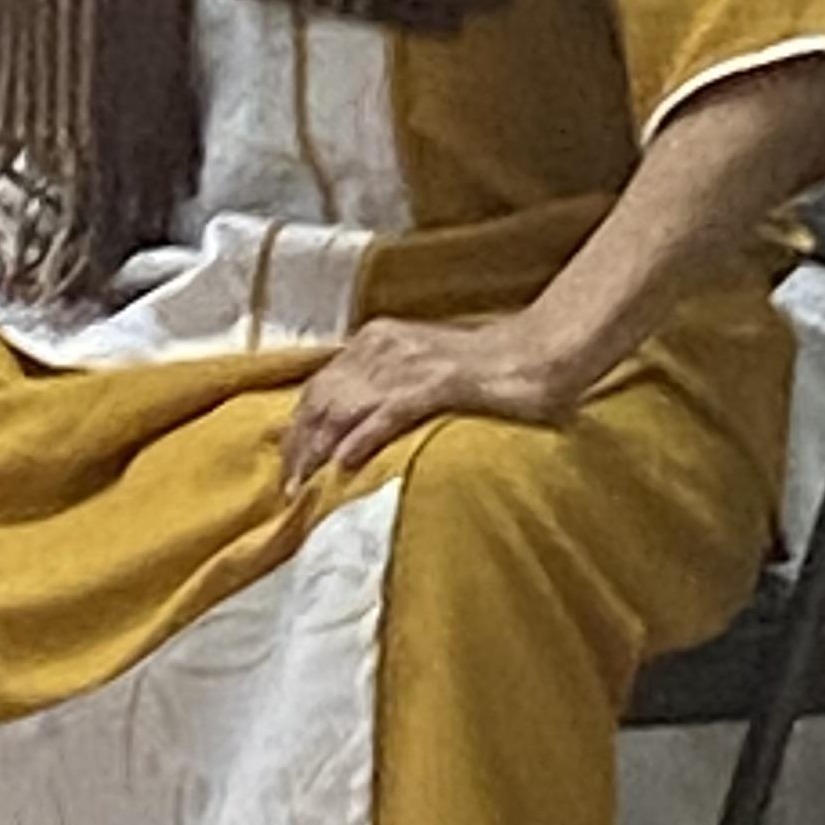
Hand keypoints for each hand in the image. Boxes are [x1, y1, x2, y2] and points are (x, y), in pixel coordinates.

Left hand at [281, 314, 576, 492]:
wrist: (536, 353)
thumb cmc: (484, 370)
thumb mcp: (419, 369)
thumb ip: (384, 389)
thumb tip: (346, 433)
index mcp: (377, 338)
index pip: (319, 385)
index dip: (298, 427)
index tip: (288, 464)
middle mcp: (385, 344)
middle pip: (323, 396)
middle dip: (301, 444)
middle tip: (289, 486)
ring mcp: (412, 362)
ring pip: (347, 406)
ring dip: (321, 448)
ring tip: (306, 483)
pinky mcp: (440, 381)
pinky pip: (389, 412)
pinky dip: (363, 437)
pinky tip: (346, 463)